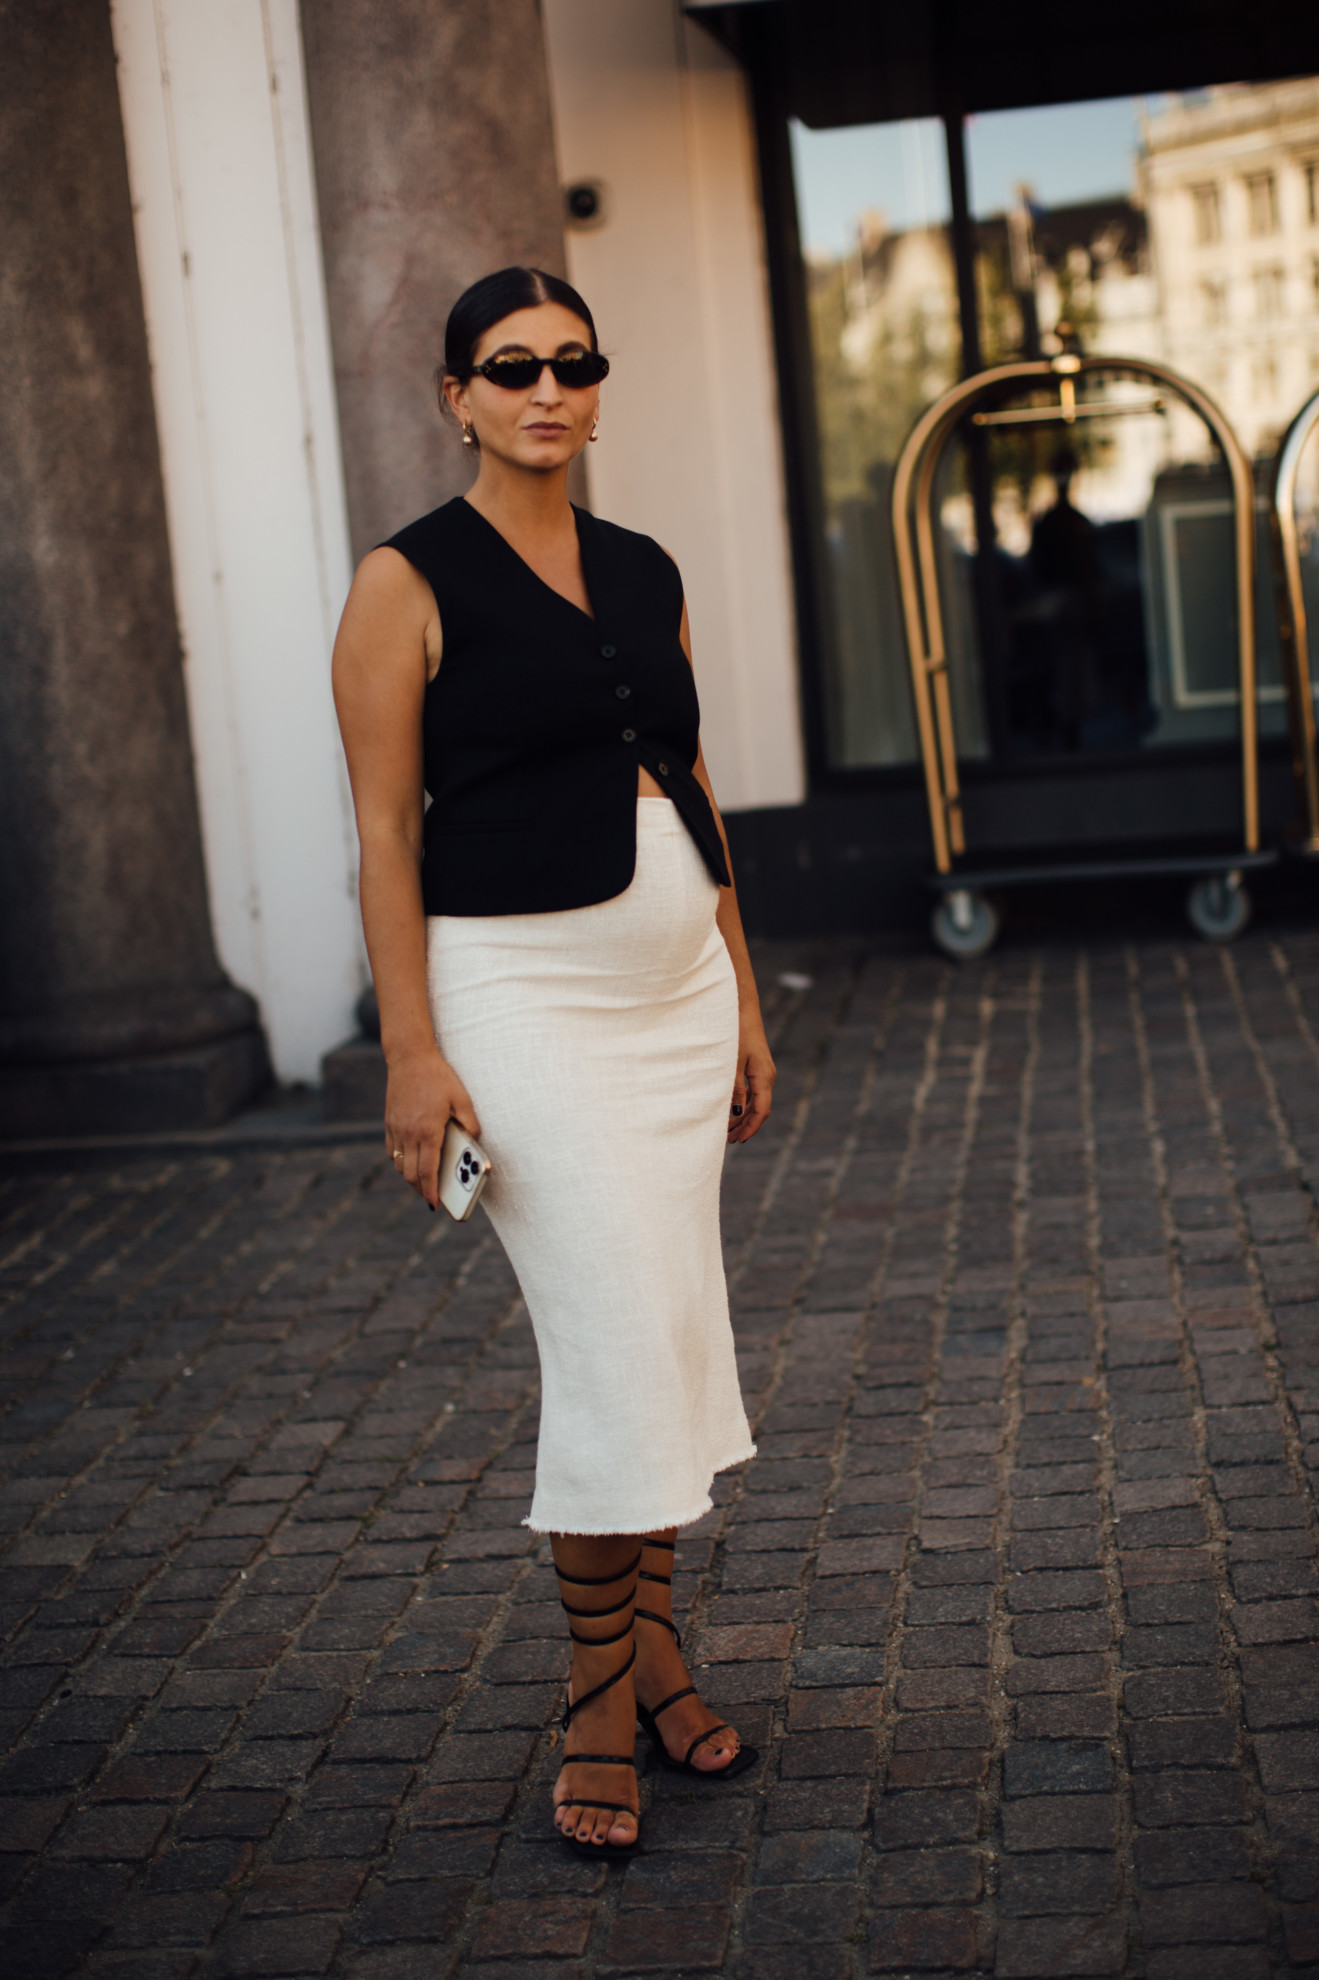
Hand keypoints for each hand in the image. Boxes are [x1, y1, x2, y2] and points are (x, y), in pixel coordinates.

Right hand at [384, 1045, 480, 1209]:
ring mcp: (396, 1129)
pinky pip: (393, 1151)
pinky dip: (401, 1161)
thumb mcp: (462, 1098)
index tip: (435, 1205)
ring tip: (424, 1181)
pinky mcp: (389, 1123)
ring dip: (410, 1176)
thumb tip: (473, 1142)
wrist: (409, 1057)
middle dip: (421, 1189)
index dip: (430, 1192)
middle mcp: (408, 1134)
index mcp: (428, 1131)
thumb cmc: (439, 1077)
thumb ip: (470, 1123)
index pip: (427, 1171)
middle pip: (410, 1174)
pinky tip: (412, 1160)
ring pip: (399, 1164)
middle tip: (432, 1196)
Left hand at [728, 1013, 774, 1143]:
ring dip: (743, 1116)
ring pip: (756, 1101)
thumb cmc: (736, 1034)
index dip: (751, 1128)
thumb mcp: (732, 1063)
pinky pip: (754, 1092)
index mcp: (764, 1077)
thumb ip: (735, 1088)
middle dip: (746, 1126)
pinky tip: (732, 1110)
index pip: (761, 1110)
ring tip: (728, 1130)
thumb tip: (737, 1111)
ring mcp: (763, 1072)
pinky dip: (743, 1104)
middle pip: (760, 1109)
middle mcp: (767, 1076)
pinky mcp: (757, 1067)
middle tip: (729, 1140)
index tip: (739, 1141)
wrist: (742, 1010)